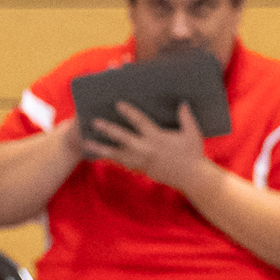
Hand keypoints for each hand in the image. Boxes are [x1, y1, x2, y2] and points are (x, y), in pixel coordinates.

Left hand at [82, 101, 218, 194]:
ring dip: (100, 148)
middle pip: (122, 137)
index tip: (118, 104)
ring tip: (86, 143)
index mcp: (157, 138)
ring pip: (116, 154)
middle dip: (108, 129)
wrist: (190, 177)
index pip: (140, 122)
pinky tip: (97, 154)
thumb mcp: (192, 133)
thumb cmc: (193, 153)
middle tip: (94, 122)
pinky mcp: (139, 168)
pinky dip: (108, 158)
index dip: (129, 113)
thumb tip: (182, 102)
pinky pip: (120, 163)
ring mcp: (140, 160)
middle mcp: (145, 149)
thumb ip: (185, 117)